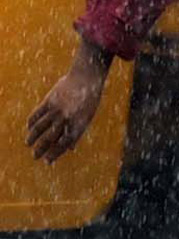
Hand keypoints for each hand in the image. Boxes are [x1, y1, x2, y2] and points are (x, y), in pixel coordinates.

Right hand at [26, 41, 110, 163]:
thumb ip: (78, 132)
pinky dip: (31, 123)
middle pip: (49, 139)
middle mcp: (67, 119)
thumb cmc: (89, 99)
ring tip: (29, 144)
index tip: (48, 161)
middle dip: (41, 149)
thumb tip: (70, 148)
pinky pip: (36, 115)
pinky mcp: (49, 101)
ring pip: (40, 128)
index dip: (55, 154)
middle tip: (35, 156)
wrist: (87, 78)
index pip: (64, 144)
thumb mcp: (88, 117)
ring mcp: (57, 110)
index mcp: (78, 124)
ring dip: (32, 138)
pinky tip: (29, 128)